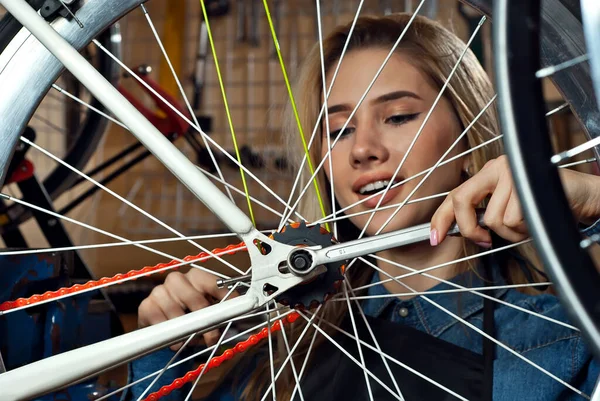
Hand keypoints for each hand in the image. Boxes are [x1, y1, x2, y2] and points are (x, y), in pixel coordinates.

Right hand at [138, 269, 236, 349]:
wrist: (163, 326)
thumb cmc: (191, 316)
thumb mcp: (209, 312)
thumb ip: (222, 312)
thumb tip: (241, 319)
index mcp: (196, 276)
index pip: (214, 283)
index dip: (225, 299)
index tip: (235, 313)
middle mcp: (177, 279)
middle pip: (194, 297)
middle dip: (205, 320)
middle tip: (212, 336)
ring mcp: (159, 290)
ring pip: (175, 310)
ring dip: (186, 330)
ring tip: (193, 340)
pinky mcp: (146, 305)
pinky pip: (159, 321)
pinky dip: (169, 335)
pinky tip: (176, 341)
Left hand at [430, 155, 599, 246]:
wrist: (581, 197)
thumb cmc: (543, 206)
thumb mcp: (507, 209)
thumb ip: (483, 215)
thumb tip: (457, 231)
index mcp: (487, 173)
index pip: (454, 194)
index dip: (440, 217)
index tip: (434, 238)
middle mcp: (496, 167)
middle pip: (463, 200)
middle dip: (471, 228)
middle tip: (484, 240)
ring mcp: (511, 172)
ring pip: (493, 218)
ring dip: (511, 232)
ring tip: (527, 223)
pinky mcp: (525, 181)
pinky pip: (513, 220)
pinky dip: (524, 230)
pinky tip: (536, 220)